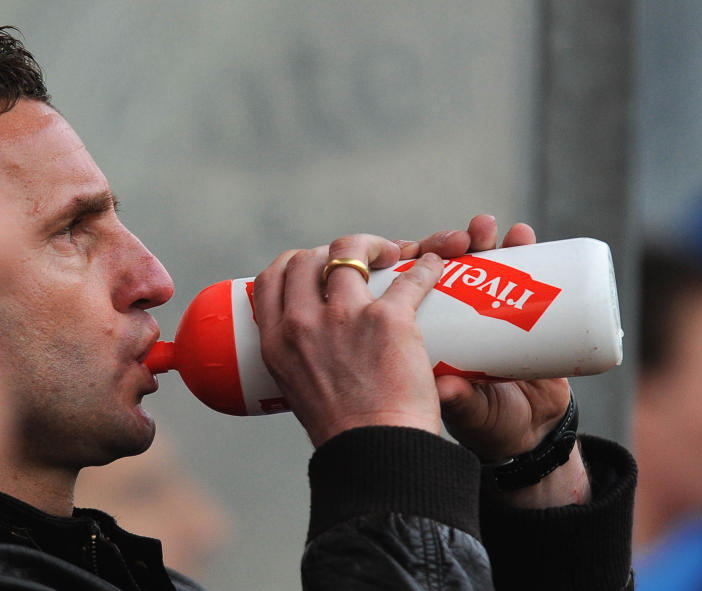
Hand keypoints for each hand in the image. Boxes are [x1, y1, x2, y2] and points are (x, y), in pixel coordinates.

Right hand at [252, 234, 443, 446]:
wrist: (377, 455)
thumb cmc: (346, 433)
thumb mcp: (300, 392)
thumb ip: (305, 361)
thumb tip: (322, 346)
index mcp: (276, 342)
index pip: (270, 279)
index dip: (292, 263)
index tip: (313, 266)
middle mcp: (302, 323)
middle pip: (307, 259)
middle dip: (330, 251)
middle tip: (357, 261)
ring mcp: (344, 317)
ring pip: (350, 250)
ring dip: (372, 245)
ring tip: (391, 254)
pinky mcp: (388, 319)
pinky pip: (410, 276)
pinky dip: (425, 266)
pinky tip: (432, 265)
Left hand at [404, 215, 588, 505]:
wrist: (532, 434)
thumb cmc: (487, 422)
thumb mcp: (465, 413)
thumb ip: (459, 401)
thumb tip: (447, 387)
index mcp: (422, 333)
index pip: (404, 286)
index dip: (405, 262)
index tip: (410, 251)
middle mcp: (452, 314)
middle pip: (440, 264)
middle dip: (445, 244)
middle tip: (458, 242)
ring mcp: (487, 308)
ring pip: (479, 259)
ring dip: (481, 237)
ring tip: (487, 230)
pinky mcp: (525, 309)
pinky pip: (521, 270)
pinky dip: (521, 248)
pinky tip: (522, 236)